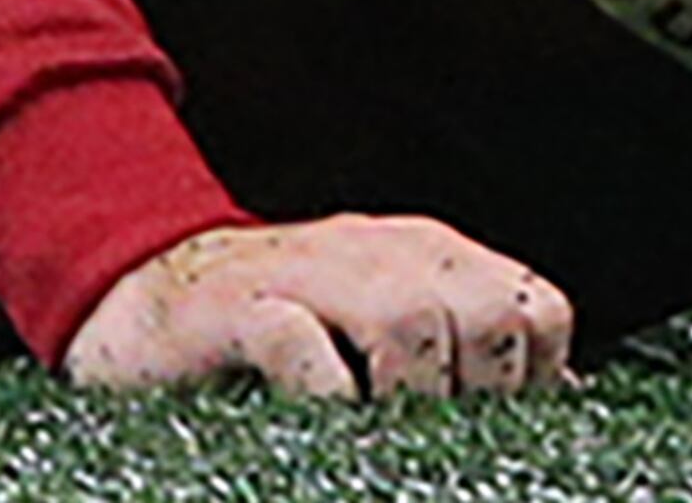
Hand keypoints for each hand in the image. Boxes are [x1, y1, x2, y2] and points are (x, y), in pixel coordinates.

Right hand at [61, 216, 577, 398]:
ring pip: (408, 318)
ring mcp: (304, 271)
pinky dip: (326, 393)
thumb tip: (558, 396)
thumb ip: (458, 348)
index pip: (533, 307)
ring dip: (411, 395)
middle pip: (484, 313)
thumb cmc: (265, 323)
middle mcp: (376, 251)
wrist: (134, 294)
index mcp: (424, 254)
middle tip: (440, 440)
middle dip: (480, 393)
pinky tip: (324, 426)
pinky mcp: (234, 306)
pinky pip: (300, 341)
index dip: (532, 380)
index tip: (497, 431)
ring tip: (386, 439)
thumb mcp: (377, 324)